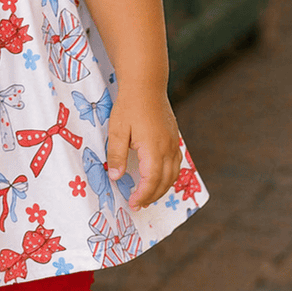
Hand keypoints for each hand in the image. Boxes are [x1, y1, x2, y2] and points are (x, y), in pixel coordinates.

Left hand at [105, 85, 181, 209]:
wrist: (146, 85)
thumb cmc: (129, 106)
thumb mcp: (117, 130)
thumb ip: (116, 155)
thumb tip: (116, 177)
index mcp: (153, 148)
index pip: (151, 180)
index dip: (143, 195)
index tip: (133, 204)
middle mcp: (168, 148)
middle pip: (165, 181)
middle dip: (152, 196)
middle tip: (139, 205)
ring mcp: (173, 143)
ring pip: (173, 174)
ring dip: (162, 188)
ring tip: (148, 196)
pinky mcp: (175, 138)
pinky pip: (176, 163)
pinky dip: (168, 176)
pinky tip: (158, 178)